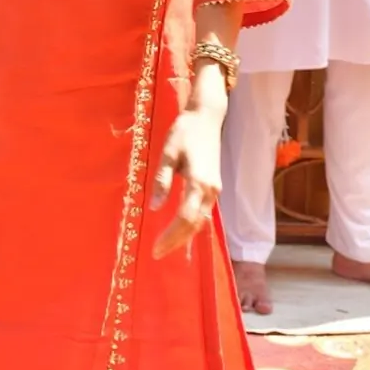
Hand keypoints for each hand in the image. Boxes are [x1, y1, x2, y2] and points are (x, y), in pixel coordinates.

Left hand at [151, 105, 223, 259]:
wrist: (206, 116)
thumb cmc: (185, 131)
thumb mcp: (168, 153)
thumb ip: (162, 180)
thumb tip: (154, 208)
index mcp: (199, 183)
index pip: (184, 219)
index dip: (170, 237)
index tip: (155, 249)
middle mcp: (211, 190)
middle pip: (195, 225)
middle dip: (177, 242)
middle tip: (158, 253)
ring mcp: (215, 189)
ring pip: (201, 220)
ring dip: (185, 235)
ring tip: (167, 245)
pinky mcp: (214, 185)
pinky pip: (204, 212)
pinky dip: (192, 224)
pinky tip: (181, 228)